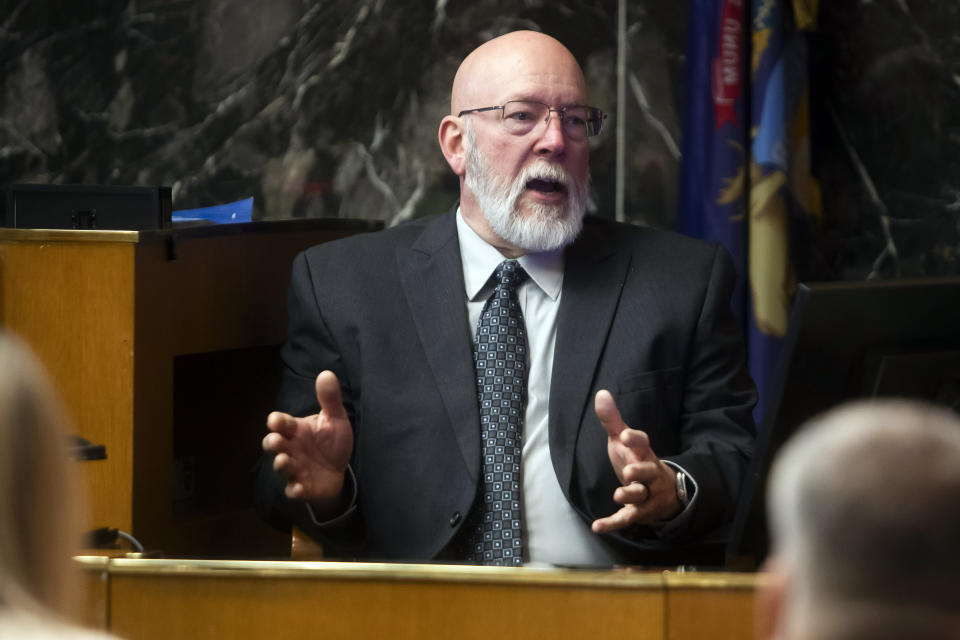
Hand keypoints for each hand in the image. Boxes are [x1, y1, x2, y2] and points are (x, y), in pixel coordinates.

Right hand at [262, 371, 353, 513]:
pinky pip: (293, 490)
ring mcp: (294, 468)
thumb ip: (330, 399)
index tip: (275, 420)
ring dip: (281, 464)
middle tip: (276, 441)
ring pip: (281, 467)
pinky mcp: (301, 487)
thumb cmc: (331, 442)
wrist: (338, 470)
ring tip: (284, 461)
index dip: (277, 422)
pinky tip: (298, 488)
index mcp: (296, 430)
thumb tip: (327, 373)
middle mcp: (291, 448)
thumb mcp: (334, 419)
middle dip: (272, 443)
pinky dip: (294, 490)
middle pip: (274, 445)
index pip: (282, 423)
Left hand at [591, 389, 681, 533]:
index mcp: (644, 453)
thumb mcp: (625, 440)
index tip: (624, 435)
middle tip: (629, 471)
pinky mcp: (639, 512)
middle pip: (647, 472)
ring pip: (641, 496)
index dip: (635, 439)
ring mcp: (647, 495)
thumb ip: (612, 420)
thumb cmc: (638, 460)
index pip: (643, 443)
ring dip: (630, 495)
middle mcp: (649, 474)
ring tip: (618, 494)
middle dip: (640, 471)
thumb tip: (601, 393)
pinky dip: (612, 523)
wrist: (664, 492)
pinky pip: (627, 518)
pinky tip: (597, 527)